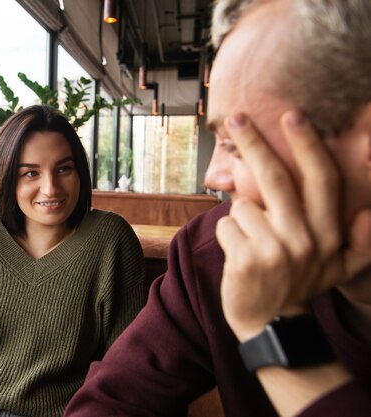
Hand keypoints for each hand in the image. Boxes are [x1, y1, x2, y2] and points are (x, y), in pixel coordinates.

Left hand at [215, 111, 370, 340]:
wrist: (271, 323)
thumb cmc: (301, 286)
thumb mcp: (341, 270)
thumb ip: (360, 243)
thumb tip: (370, 213)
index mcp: (328, 234)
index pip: (322, 180)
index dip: (308, 146)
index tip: (293, 116)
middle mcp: (305, 239)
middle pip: (275, 178)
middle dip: (255, 143)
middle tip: (237, 119)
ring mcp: (274, 250)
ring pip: (242, 205)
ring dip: (240, 216)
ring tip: (250, 239)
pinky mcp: (245, 259)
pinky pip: (226, 224)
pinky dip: (227, 233)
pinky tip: (238, 252)